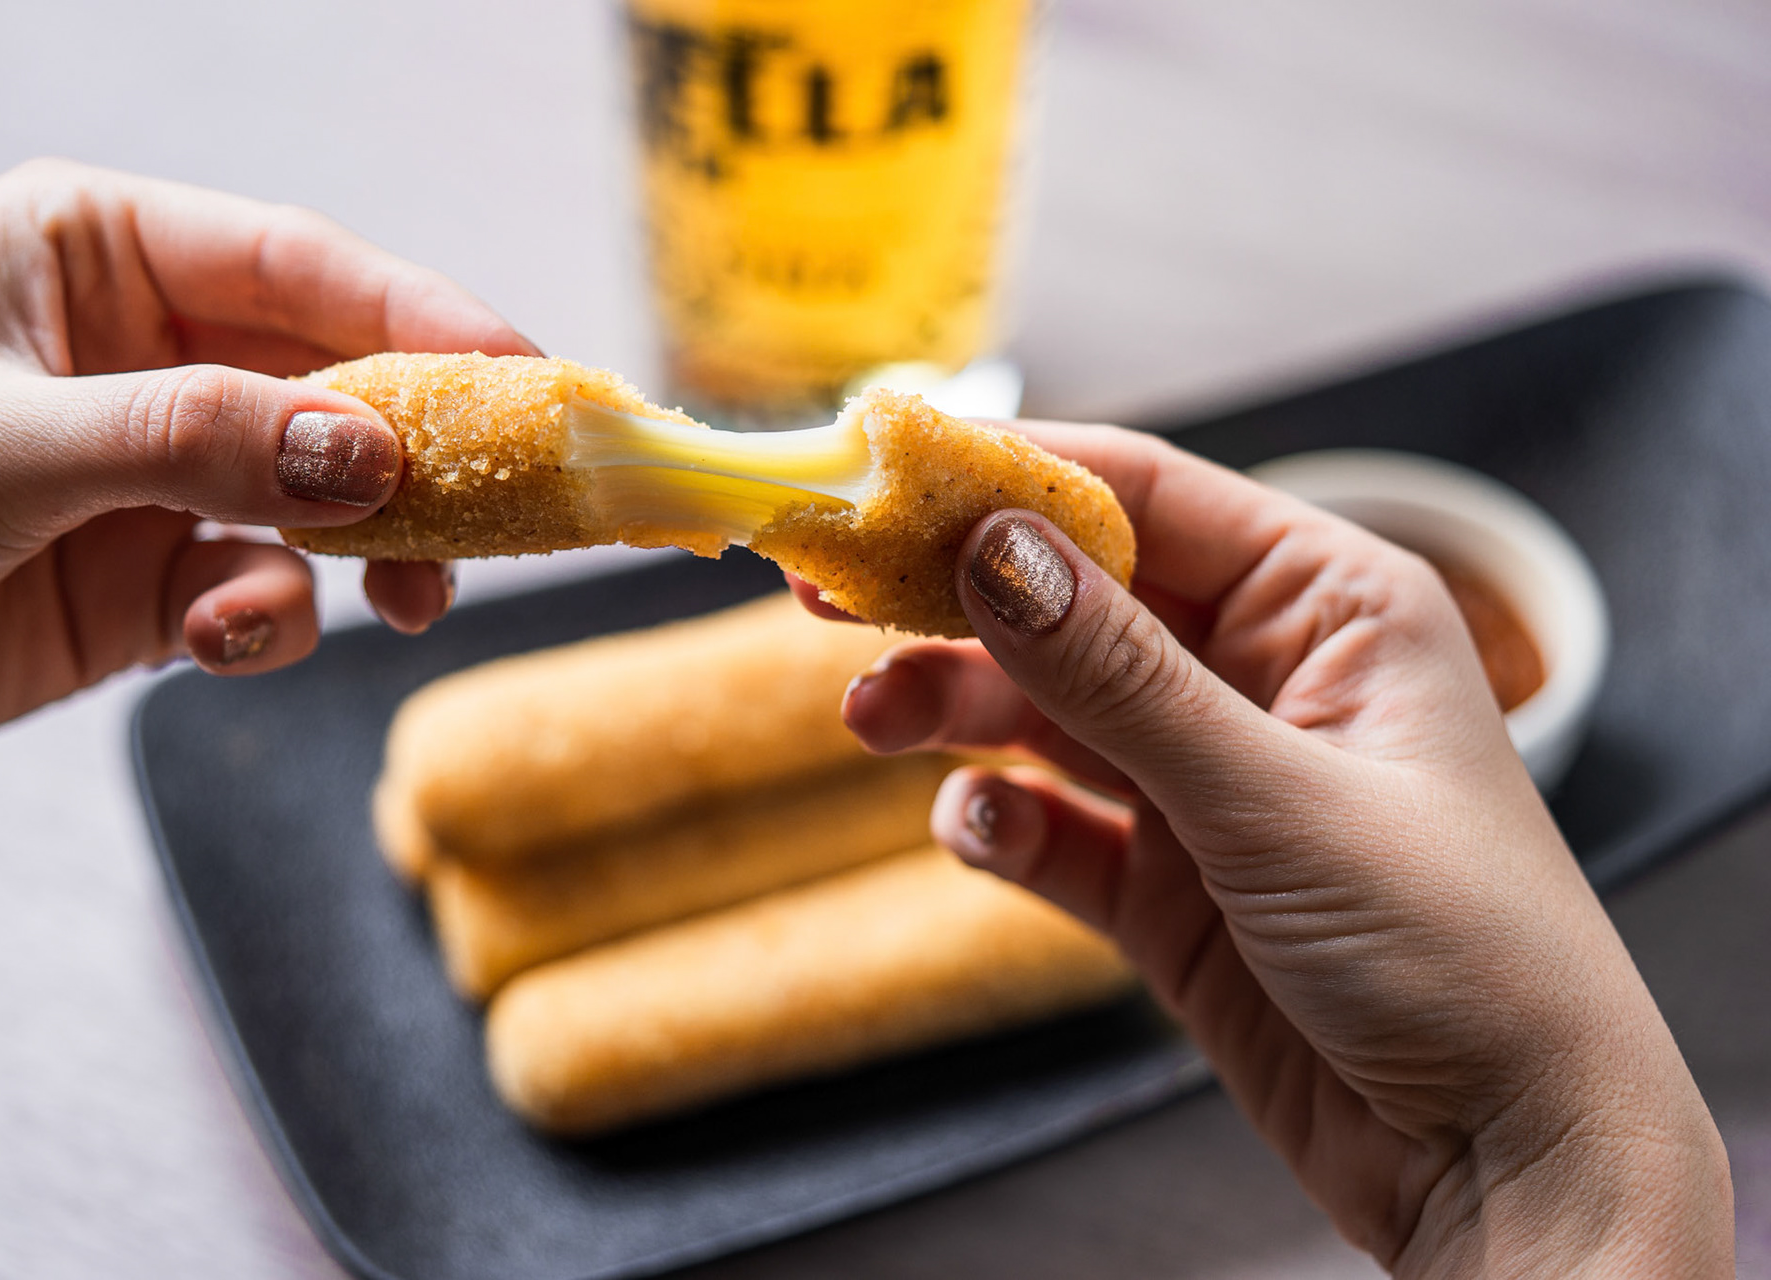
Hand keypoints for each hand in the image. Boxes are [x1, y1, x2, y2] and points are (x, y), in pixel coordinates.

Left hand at [0, 159, 534, 778]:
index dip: (426, 315)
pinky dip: (265, 623)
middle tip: (495, 513)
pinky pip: (260, 591)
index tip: (527, 378)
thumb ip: (198, 442)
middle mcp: (144, 352)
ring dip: (367, 556)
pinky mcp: (150, 582)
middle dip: (413, 458)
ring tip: (401, 603)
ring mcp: (156, 472)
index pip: (300, 264)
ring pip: (320, 501)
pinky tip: (214, 642)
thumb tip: (373, 460)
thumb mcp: (11, 443)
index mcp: (97, 252)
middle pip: (336, 386)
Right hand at [831, 426, 1731, 1273]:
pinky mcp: (1169, 886)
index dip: (1011, 481)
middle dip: (956, 601)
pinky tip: (981, 832)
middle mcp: (1264, 678)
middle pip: (1076, 601)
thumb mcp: (1277, 798)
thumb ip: (1121, 678)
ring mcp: (1210, 784)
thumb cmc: (1461, 951)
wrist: (1508, 1161)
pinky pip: (1057, 827)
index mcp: (1330, 606)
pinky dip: (1005, 822)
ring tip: (870, 720)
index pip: (1147, 500)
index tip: (885, 477)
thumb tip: (993, 548)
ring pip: (1050, 712)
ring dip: (956, 709)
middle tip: (825, 596)